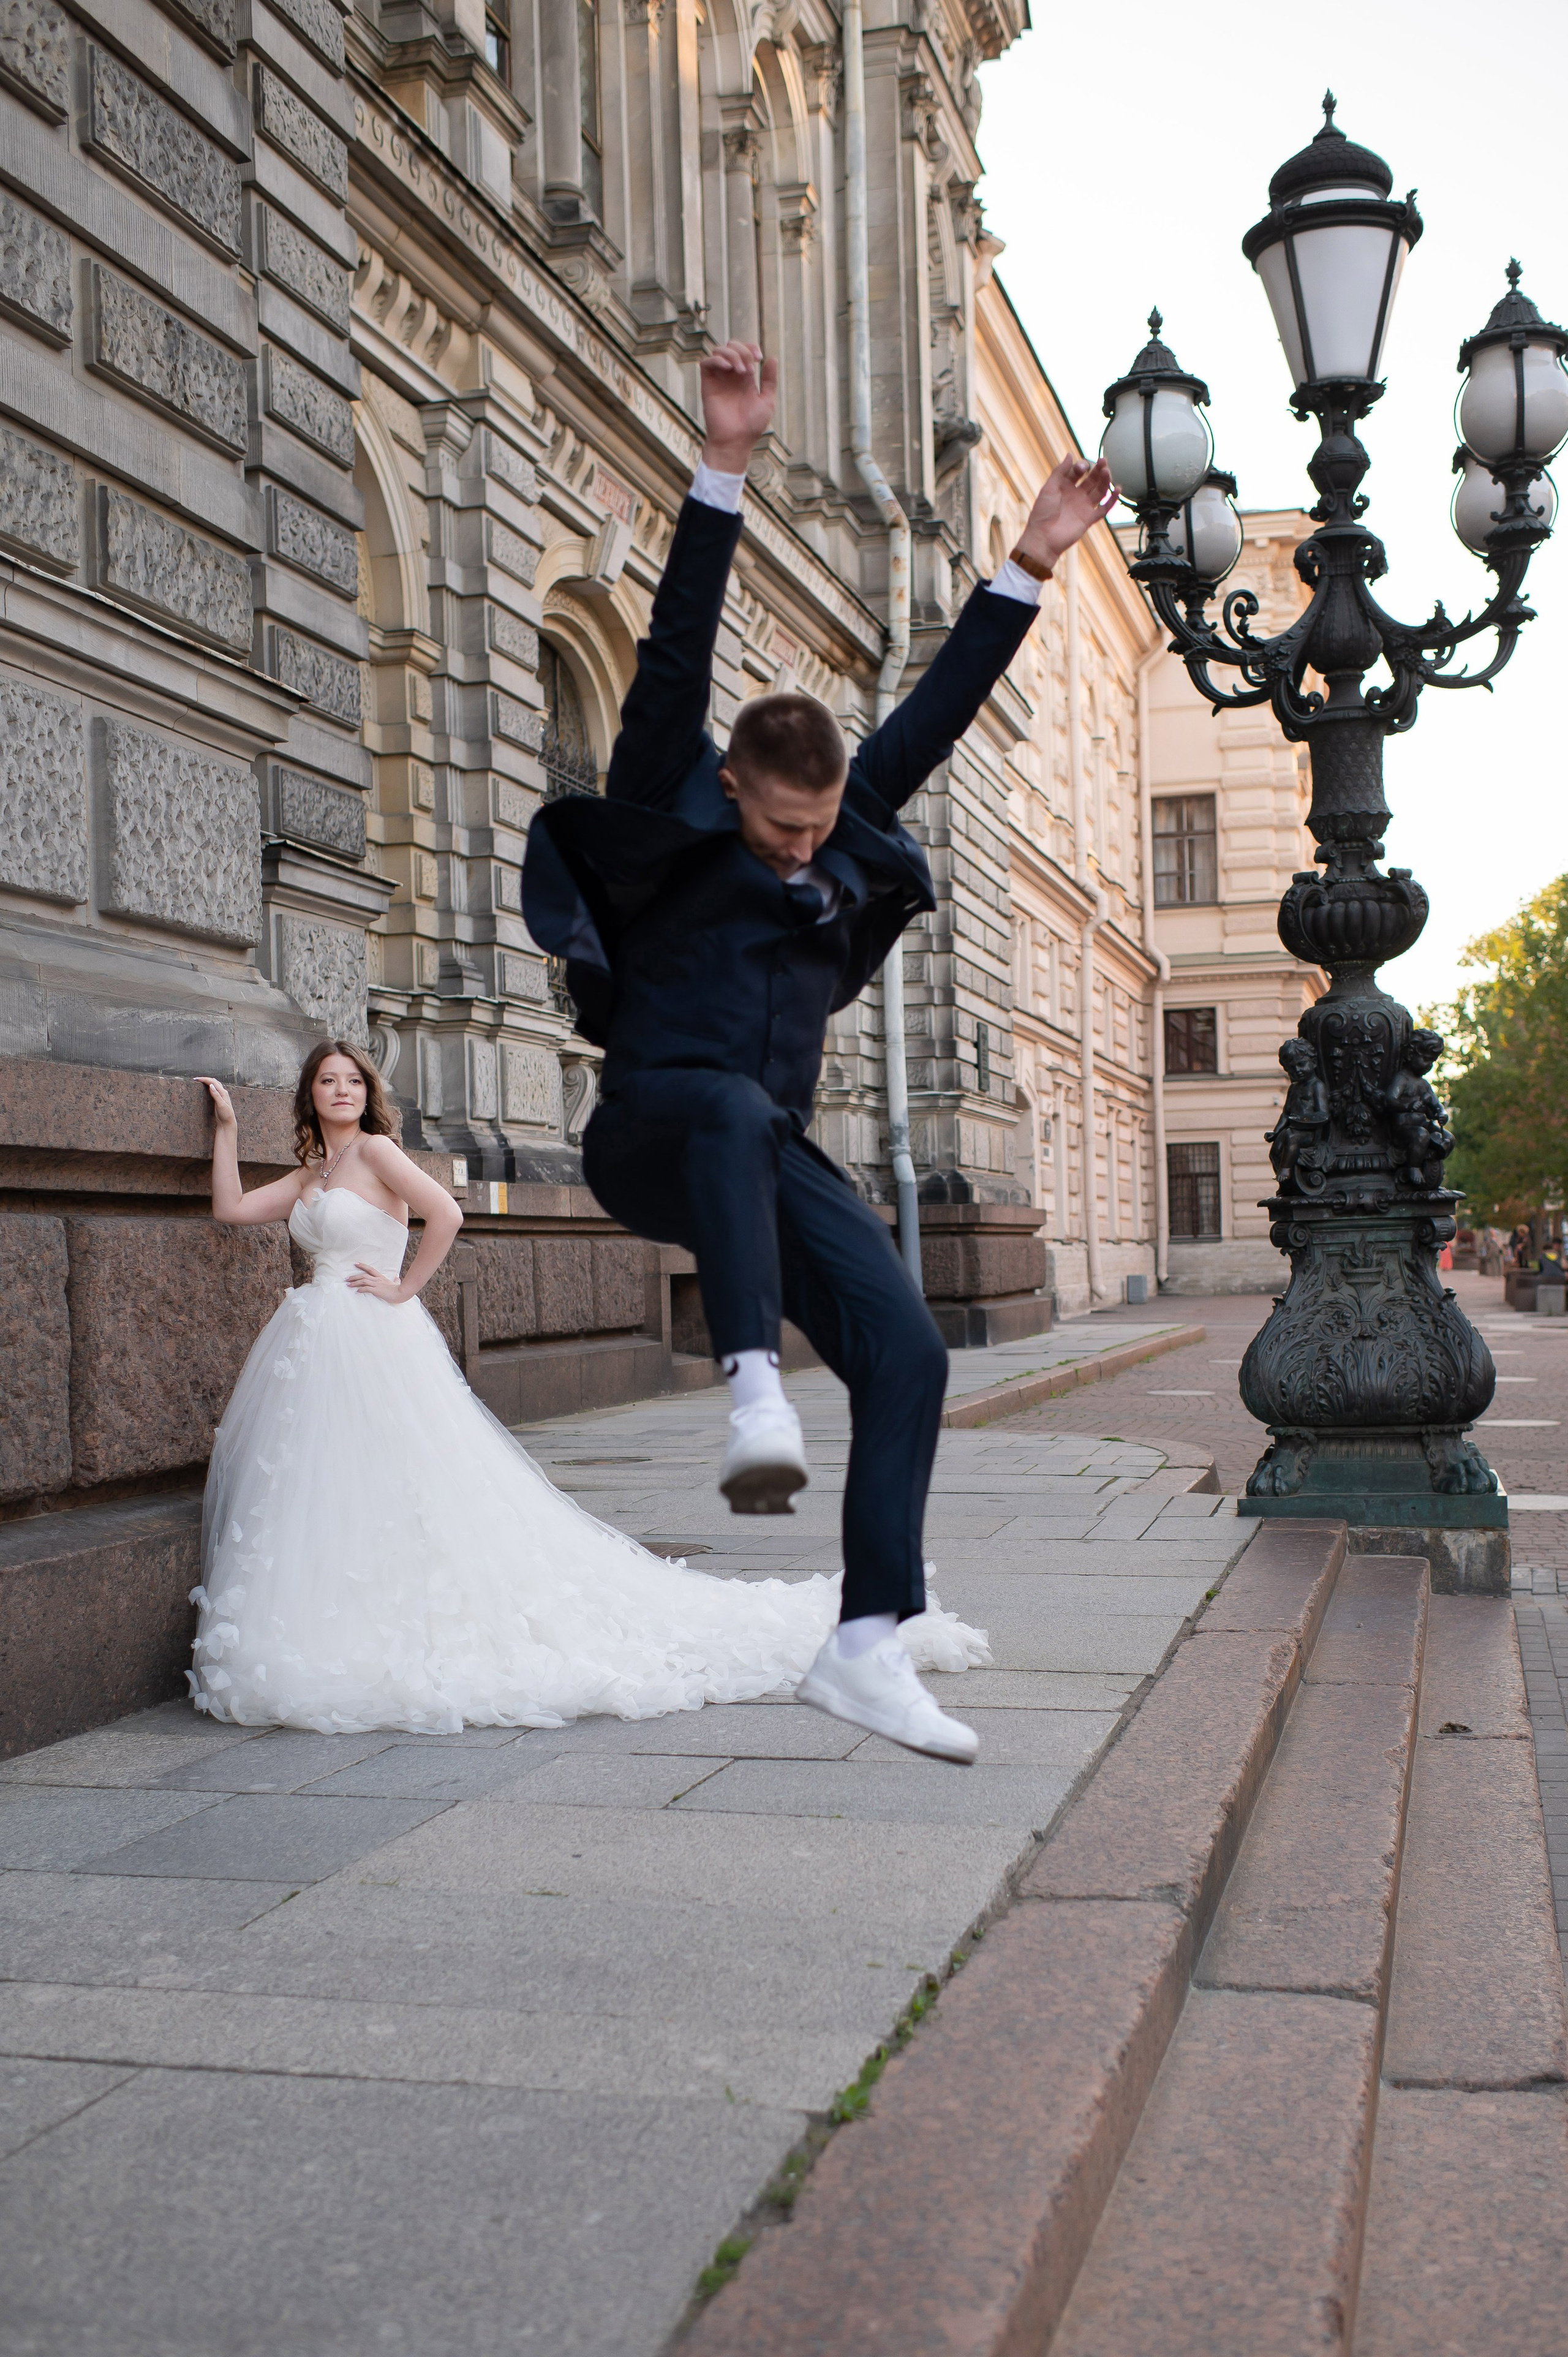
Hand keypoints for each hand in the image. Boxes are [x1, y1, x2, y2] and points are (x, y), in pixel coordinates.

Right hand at [197, 1077, 236, 1130]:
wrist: (228, 1122)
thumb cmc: (225, 1114)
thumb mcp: (221, 1105)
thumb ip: (216, 1095)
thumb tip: (211, 1085)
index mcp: (223, 1092)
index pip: (213, 1082)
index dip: (205, 1079)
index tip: (196, 1079)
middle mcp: (223, 1092)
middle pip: (214, 1081)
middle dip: (205, 1079)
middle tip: (196, 1079)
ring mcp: (221, 1095)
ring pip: (215, 1084)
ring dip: (208, 1081)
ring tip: (201, 1080)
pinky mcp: (219, 1099)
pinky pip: (215, 1089)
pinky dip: (210, 1085)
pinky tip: (208, 1086)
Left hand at [348, 1262, 407, 1303]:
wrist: (401, 1293)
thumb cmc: (399, 1289)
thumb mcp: (397, 1283)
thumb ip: (396, 1279)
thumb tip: (396, 1276)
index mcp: (381, 1277)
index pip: (370, 1269)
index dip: (363, 1266)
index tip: (356, 1264)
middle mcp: (378, 1279)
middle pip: (363, 1275)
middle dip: (354, 1276)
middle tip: (346, 1278)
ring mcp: (377, 1284)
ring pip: (363, 1281)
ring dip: (354, 1282)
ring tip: (348, 1285)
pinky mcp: (377, 1290)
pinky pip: (366, 1288)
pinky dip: (360, 1289)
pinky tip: (356, 1291)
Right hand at [699, 341, 777, 472]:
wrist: (735, 441)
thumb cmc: (751, 426)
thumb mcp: (767, 401)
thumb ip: (769, 380)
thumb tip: (772, 358)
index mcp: (744, 378)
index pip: (744, 350)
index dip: (751, 347)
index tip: (759, 358)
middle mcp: (731, 376)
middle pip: (731, 346)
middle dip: (743, 350)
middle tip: (749, 369)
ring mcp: (719, 379)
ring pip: (719, 351)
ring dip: (732, 354)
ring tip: (741, 370)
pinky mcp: (707, 385)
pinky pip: (706, 363)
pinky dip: (717, 359)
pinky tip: (729, 368)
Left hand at [1014, 456, 1117, 573]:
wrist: (1043, 538)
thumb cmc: (1042, 513)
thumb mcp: (1049, 488)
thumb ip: (1060, 471)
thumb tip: (1070, 454)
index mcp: (1064, 487)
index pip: (1078, 472)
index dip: (1081, 467)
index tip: (1081, 468)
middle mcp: (1075, 495)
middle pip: (1091, 479)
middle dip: (1097, 470)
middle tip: (1103, 461)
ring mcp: (1083, 506)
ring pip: (1099, 491)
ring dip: (1105, 481)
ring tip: (1108, 471)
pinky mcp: (1089, 518)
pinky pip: (1104, 508)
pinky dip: (1112, 500)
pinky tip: (1117, 489)